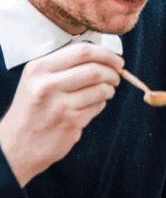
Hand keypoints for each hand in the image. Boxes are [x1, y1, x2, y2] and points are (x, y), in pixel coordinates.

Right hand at [0, 43, 122, 186]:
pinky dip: (101, 103)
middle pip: (95, 70)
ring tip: (106, 91)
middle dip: (112, 73)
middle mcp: (47, 85)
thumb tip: (104, 56)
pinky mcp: (71, 122)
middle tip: (117, 77)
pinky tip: (92, 105)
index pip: (82, 51)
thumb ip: (64, 65)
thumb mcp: (36, 80)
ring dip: (109, 89)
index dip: (106, 54)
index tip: (117, 61)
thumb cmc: (32, 109)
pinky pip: (98, 106)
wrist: (15, 146)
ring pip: (100, 89)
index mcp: (39, 69)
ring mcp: (60, 105)